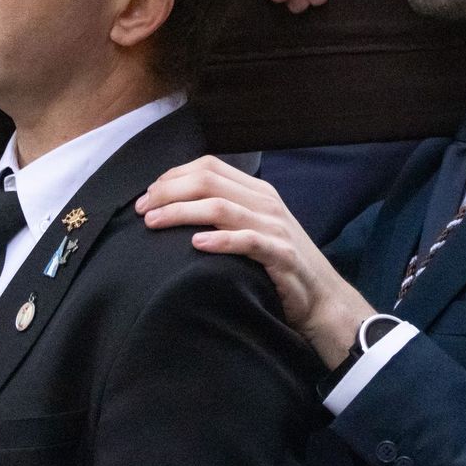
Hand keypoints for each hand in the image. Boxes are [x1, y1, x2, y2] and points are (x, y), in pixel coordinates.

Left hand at [137, 156, 372, 367]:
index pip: (209, 167)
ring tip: (154, 223)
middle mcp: (265, 202)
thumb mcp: (254, 228)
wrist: (322, 298)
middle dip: (169, 192)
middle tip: (142, 210)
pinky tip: (195, 245)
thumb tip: (178, 205)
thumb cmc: (279, 264)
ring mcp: (274, 227)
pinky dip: (219, 240)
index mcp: (256, 191)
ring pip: (220, 208)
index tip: (149, 194)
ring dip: (181, 212)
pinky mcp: (281, 254)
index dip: (174, 176)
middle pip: (208, 182)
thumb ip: (226, 212)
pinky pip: (247, 241)